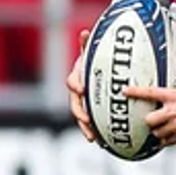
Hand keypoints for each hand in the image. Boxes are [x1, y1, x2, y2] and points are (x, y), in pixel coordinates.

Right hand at [66, 26, 95, 141]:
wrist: (96, 68)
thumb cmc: (96, 58)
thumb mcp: (93, 51)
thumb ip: (88, 45)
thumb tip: (85, 32)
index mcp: (77, 76)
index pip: (72, 82)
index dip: (76, 85)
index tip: (81, 89)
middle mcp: (78, 91)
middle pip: (75, 104)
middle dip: (79, 113)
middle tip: (86, 120)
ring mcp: (83, 102)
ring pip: (82, 117)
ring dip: (85, 127)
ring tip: (93, 137)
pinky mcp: (90, 110)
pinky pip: (91, 123)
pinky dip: (95, 131)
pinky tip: (103, 142)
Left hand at [124, 46, 175, 145]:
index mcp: (174, 97)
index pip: (150, 93)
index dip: (135, 92)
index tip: (124, 91)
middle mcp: (172, 113)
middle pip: (149, 120)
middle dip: (148, 119)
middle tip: (151, 116)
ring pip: (156, 133)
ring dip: (156, 130)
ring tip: (159, 127)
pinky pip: (166, 142)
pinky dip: (164, 141)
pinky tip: (166, 137)